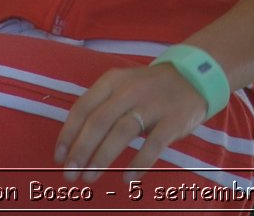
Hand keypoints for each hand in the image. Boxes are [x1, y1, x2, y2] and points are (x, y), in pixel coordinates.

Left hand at [55, 62, 206, 182]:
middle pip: (99, 121)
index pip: (83, 107)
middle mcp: (131, 89)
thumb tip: (74, 144)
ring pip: (122, 132)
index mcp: (113, 80)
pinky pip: (153, 145)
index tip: (59, 158)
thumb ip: (102, 107)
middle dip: (81, 151)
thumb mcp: (123, 85)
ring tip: (90, 178)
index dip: (68, 134)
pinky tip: (127, 179)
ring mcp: (153, 104)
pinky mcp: (173, 120)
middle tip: (70, 175)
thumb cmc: (149, 87)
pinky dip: (139, 164)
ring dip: (102, 158)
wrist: (194, 75)